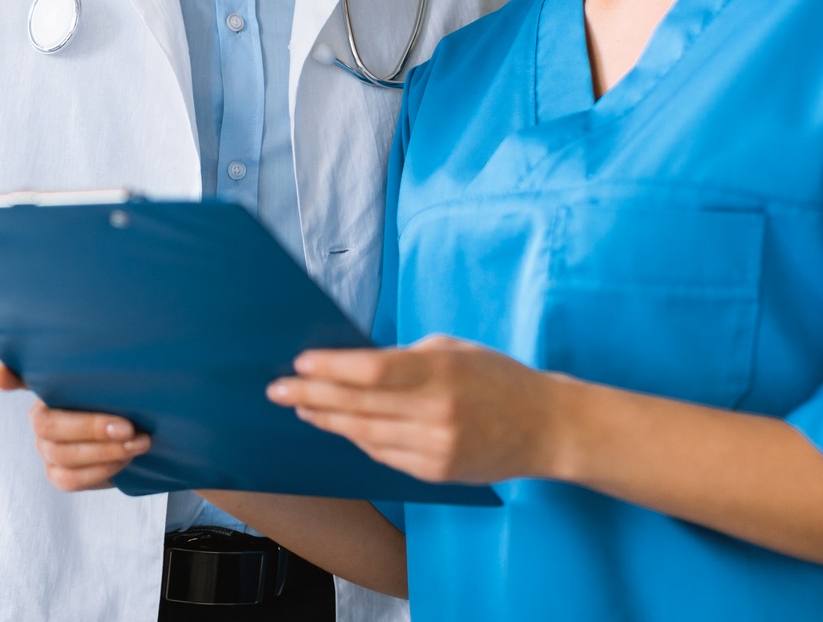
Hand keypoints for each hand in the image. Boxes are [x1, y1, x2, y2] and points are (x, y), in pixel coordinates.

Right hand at [0, 366, 149, 490]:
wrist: (137, 435)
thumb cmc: (121, 403)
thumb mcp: (113, 384)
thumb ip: (90, 369)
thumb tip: (35, 363)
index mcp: (48, 389)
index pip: (18, 378)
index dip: (7, 377)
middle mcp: (40, 419)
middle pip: (50, 427)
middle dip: (91, 428)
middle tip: (128, 427)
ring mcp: (47, 449)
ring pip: (64, 456)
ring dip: (106, 452)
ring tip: (139, 443)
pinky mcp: (58, 475)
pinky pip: (72, 479)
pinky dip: (103, 470)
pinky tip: (126, 459)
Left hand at [267, 335, 563, 484]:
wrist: (545, 428)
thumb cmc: (497, 378)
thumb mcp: (454, 350)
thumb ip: (405, 357)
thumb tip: (352, 364)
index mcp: (440, 371)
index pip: (371, 371)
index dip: (330, 368)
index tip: (300, 363)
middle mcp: (435, 412)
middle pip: (358, 405)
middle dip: (311, 395)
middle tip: (277, 389)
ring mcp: (435, 448)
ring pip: (364, 435)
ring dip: (328, 420)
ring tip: (300, 407)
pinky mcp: (436, 472)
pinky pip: (384, 455)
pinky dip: (358, 439)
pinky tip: (339, 427)